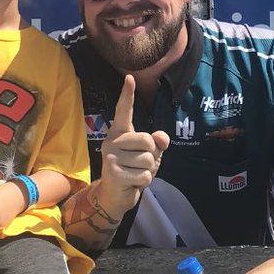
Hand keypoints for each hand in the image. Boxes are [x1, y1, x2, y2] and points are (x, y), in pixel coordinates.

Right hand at [99, 74, 169, 216]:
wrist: (115, 195)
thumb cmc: (132, 170)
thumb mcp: (148, 155)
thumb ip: (157, 143)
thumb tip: (162, 138)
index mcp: (119, 132)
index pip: (124, 111)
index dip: (127, 95)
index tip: (130, 78)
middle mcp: (112, 141)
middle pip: (148, 141)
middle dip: (152, 156)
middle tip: (139, 165)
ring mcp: (111, 156)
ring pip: (148, 160)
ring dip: (149, 171)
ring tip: (134, 174)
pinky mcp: (114, 172)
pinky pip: (145, 174)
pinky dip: (144, 181)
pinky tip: (132, 182)